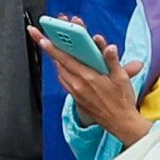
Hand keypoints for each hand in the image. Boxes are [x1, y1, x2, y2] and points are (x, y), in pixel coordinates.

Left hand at [40, 21, 154, 135]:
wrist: (121, 124)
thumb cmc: (122, 101)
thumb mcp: (121, 78)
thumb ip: (113, 60)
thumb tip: (109, 47)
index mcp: (88, 77)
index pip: (66, 58)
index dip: (52, 47)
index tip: (42, 38)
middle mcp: (78, 84)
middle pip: (58, 62)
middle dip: (48, 47)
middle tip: (38, 35)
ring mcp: (76, 92)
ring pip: (60, 71)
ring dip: (55, 58)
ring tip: (52, 45)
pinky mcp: (76, 98)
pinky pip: (64, 81)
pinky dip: (62, 70)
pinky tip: (64, 64)